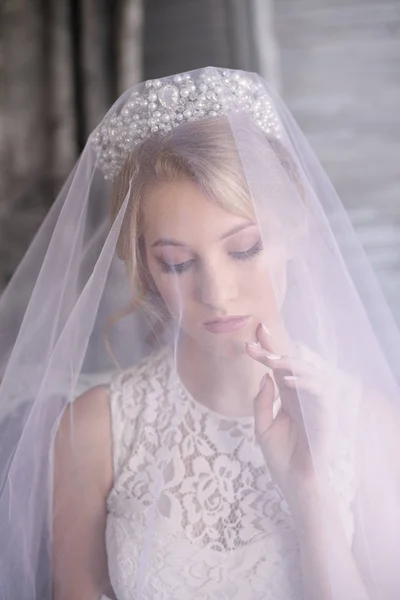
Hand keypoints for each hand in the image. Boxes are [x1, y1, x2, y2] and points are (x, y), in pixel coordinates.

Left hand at [246, 324, 334, 508]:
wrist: (296, 486)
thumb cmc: (282, 459)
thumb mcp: (262, 427)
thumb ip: (262, 402)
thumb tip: (264, 377)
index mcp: (289, 397)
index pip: (280, 366)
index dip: (270, 348)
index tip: (255, 332)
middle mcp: (303, 397)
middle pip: (293, 364)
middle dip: (275, 350)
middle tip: (255, 345)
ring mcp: (315, 405)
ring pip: (310, 372)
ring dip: (289, 363)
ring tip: (268, 359)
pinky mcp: (325, 417)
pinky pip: (320, 393)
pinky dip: (306, 383)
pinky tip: (288, 380)